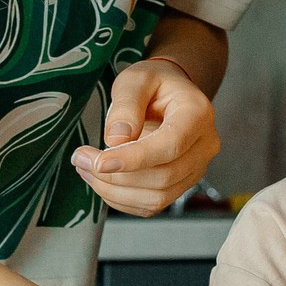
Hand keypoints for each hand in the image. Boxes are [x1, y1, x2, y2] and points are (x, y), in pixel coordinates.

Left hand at [72, 57, 219, 215]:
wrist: (170, 94)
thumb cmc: (155, 83)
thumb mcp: (136, 80)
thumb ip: (126, 105)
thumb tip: (116, 140)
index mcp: (197, 114)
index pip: (170, 145)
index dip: (134, 159)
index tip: (99, 162)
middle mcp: (204, 145)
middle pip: (163, 177)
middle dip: (116, 176)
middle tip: (81, 158)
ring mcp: (195, 169)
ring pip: (157, 197)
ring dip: (115, 191)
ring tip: (86, 168)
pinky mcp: (181, 185)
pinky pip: (152, 205)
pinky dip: (121, 199)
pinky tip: (102, 180)